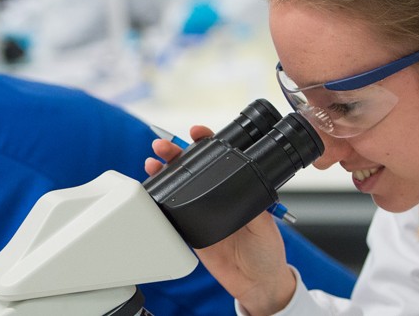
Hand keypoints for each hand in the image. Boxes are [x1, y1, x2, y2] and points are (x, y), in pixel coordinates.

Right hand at [143, 125, 296, 315]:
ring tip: (153, 162)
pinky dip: (158, 202)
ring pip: (177, 188)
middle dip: (176, 153)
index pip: (220, 159)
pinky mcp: (189, 233)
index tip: (197, 133)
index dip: (207, 143)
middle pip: (192, 169)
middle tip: (164, 146)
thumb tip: (239, 183)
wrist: (257, 284)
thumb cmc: (267, 252)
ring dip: (163, 173)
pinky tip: (150, 192)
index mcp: (237, 190)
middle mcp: (216, 198)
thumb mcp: (266, 223)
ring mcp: (201, 214)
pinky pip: (170, 215)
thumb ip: (252, 204)